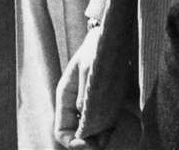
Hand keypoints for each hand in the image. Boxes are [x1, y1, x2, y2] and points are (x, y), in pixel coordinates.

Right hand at [56, 25, 102, 147]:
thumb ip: (85, 92)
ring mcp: (91, 108)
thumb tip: (82, 113)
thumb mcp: (88, 67)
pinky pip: (104, 127)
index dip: (72, 142)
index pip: (62, 131)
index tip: (87, 143)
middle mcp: (76, 107)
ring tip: (111, 135)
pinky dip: (109, 133)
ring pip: (92, 135)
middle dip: (89, 144)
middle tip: (103, 142)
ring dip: (100, 140)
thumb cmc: (96, 49)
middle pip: (77, 136)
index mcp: (65, 98)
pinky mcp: (105, 107)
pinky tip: (117, 128)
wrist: (111, 38)